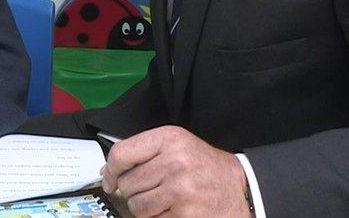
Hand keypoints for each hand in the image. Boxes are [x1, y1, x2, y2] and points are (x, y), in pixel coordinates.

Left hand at [101, 125, 249, 216]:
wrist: (241, 188)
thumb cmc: (205, 167)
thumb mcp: (176, 146)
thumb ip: (142, 154)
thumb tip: (108, 172)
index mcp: (169, 139)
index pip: (122, 154)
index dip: (111, 169)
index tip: (110, 178)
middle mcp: (175, 162)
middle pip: (127, 183)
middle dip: (133, 190)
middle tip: (151, 188)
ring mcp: (180, 189)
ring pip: (136, 205)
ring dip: (144, 207)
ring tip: (162, 199)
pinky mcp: (184, 213)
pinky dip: (158, 217)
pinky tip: (172, 209)